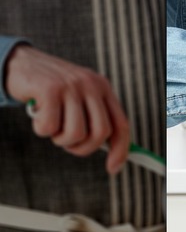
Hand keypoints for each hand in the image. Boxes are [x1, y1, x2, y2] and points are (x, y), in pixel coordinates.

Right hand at [5, 45, 129, 173]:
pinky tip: (37, 114)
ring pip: (76, 134)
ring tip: (50, 124)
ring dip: (59, 139)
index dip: (120, 150)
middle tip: (66, 142)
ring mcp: (72, 86)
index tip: (113, 169)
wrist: (19, 62)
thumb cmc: (51, 89)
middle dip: (82, 148)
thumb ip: (95, 119)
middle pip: (100, 133)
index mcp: (103, 88)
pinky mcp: (50, 89)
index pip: (121, 125)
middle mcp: (92, 85)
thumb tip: (112, 153)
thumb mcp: (79, 99)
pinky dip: (41, 129)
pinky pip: (50, 127)